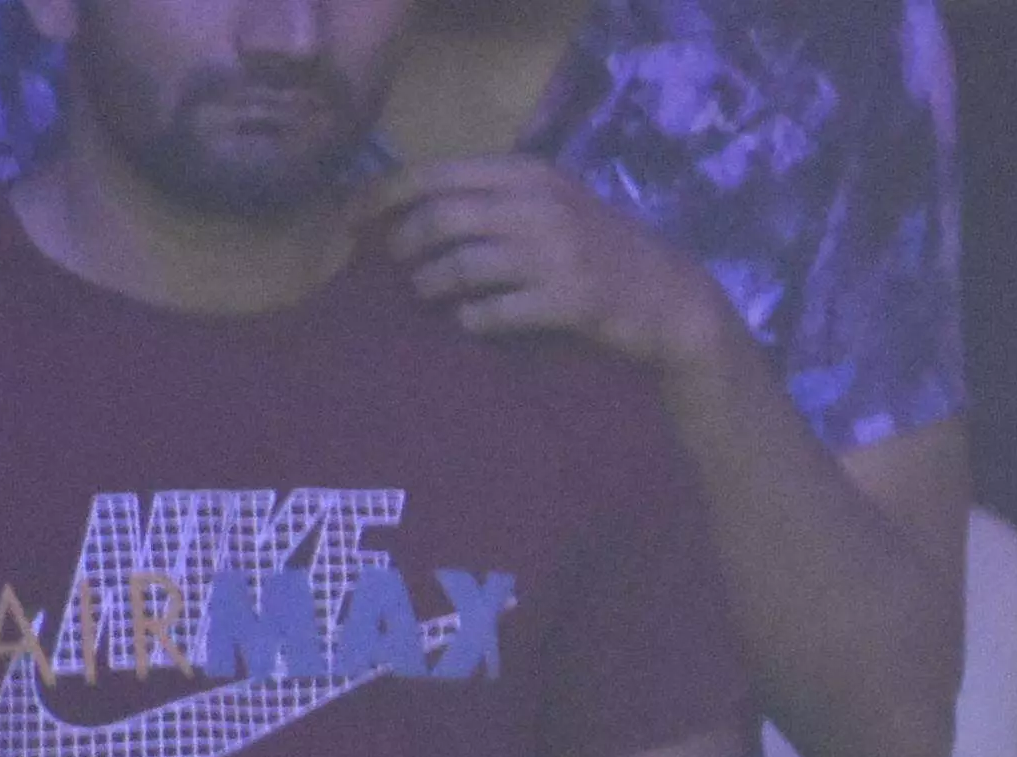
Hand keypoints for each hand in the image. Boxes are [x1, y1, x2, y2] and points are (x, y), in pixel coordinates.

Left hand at [369, 157, 739, 376]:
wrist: (667, 296)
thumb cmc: (597, 252)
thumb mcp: (550, 205)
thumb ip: (492, 202)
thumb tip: (410, 215)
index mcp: (528, 174)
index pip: (437, 173)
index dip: (384, 194)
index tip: (349, 218)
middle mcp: (539, 205)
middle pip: (442, 217)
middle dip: (404, 243)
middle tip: (393, 266)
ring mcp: (556, 253)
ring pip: (462, 265)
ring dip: (430, 285)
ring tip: (423, 296)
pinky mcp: (568, 301)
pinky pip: (494, 312)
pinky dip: (470, 320)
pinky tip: (467, 324)